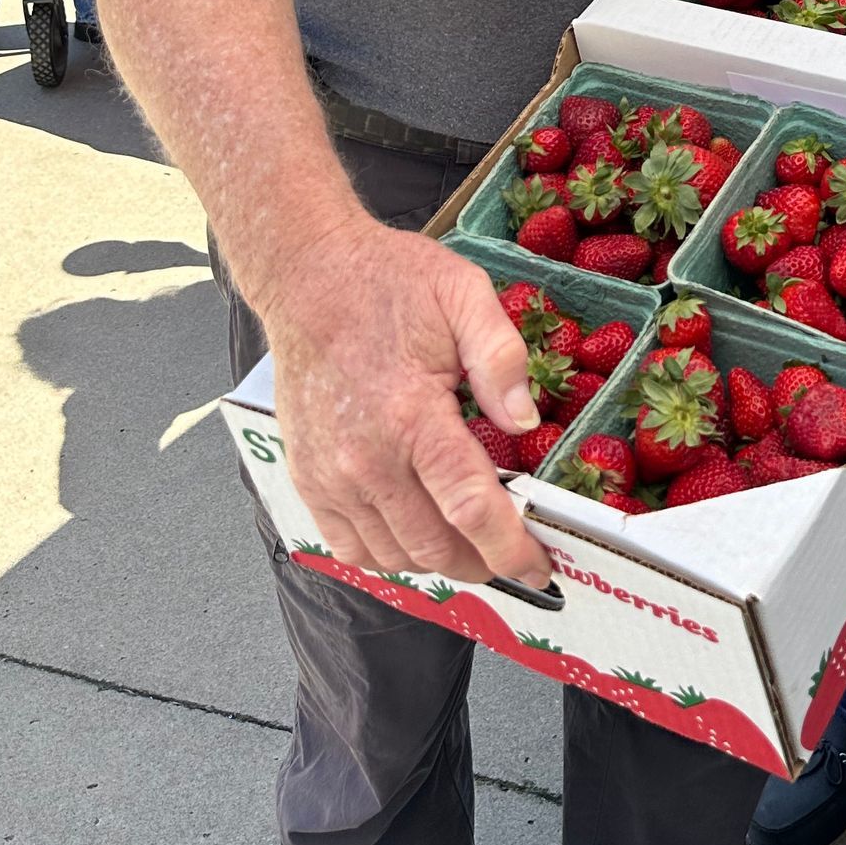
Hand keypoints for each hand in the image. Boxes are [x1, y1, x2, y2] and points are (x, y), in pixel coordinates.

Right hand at [263, 219, 552, 589]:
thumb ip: (501, 356)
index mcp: (412, 415)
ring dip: (438, 565)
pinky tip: (416, 538)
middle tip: (512, 554)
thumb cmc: (388, 281)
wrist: (307, 277)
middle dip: (483, 563)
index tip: (539, 567)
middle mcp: (366, 459)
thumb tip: (526, 423)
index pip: (470, 508)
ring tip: (470, 546)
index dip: (510, 548)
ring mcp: (330, 475)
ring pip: (393, 558)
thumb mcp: (462, 293)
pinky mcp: (307, 478)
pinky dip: (388, 558)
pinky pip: (348, 547)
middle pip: (434, 548)